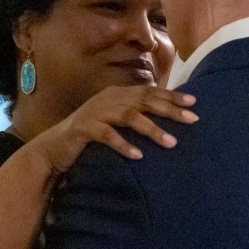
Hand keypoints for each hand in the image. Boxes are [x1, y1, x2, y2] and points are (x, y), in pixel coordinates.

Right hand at [28, 85, 197, 173]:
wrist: (54, 147)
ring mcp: (96, 112)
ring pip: (129, 117)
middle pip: (144, 101)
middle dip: (170, 110)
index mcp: (117, 94)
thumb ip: (134, 115)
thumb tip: (165, 116)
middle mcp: (109, 99)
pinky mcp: (84, 128)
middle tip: (192, 119)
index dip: (172, 96)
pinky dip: (123, 145)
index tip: (194, 102)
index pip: (150, 92)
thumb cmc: (89, 135)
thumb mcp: (114, 121)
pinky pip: (107, 135)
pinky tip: (138, 156)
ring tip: (171, 143)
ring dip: (152, 129)